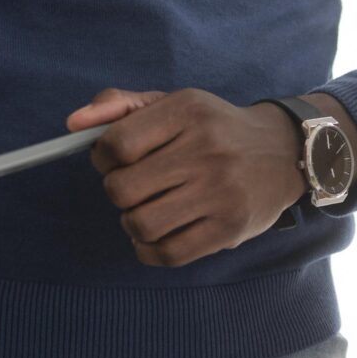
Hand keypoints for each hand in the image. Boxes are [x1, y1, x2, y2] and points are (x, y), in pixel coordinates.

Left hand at [72, 88, 306, 267]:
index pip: (116, 145)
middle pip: (122, 189)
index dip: (103, 158)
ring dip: (132, 223)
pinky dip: (148, 251)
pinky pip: (168, 253)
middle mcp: (206, 150)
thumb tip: (72, 123)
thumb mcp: (174, 104)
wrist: (284, 152)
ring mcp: (221, 192)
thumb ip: (120, 106)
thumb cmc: (215, 129)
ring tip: (147, 211)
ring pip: (141, 224)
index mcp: (188, 112)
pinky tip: (155, 237)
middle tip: (137, 187)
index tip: (117, 160)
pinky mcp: (230, 228)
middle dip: (118, 192)